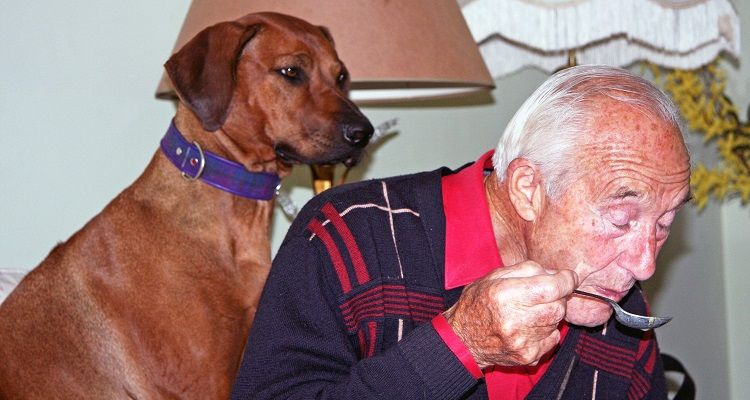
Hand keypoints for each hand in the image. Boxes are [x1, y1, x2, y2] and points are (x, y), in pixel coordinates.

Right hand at [443, 261, 578, 368]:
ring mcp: (522, 341)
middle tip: (544, 295)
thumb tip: (556, 273)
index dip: (566, 280)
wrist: (462, 339)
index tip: (568, 277)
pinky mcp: (527, 355)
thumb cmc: (478, 303)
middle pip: (558, 306)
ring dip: (550, 313)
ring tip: (530, 311)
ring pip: (556, 322)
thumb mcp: (494, 277)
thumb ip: (526, 270)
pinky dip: (547, 331)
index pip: (551, 288)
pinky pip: (553, 339)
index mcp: (504, 294)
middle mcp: (513, 319)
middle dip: (557, 297)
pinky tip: (530, 327)